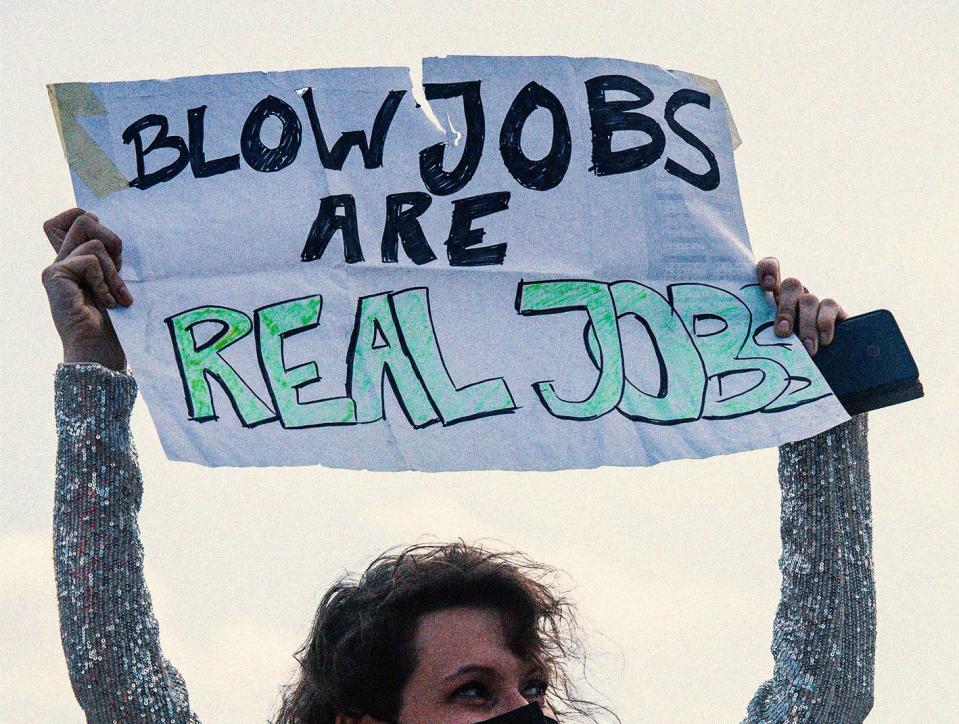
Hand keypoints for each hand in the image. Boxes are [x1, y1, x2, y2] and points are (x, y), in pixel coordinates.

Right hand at [41, 208, 132, 370]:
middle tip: (121, 270)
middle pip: (83, 218)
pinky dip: (105, 280)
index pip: (73, 217)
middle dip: (113, 241)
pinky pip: (90, 259)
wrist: (100, 351)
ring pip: (95, 242)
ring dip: (114, 272)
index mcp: (75, 261)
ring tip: (116, 297)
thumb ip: (110, 259)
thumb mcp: (117, 282)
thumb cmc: (115, 322)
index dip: (93, 220)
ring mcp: (55, 268)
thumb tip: (108, 230)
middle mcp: (62, 261)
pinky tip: (106, 302)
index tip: (113, 249)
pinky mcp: (54, 275)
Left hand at [756, 257, 846, 356]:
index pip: (768, 267)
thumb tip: (748, 342)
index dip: (768, 270)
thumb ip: (760, 333)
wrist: (811, 361)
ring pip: (809, 299)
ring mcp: (811, 299)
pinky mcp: (831, 308)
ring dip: (807, 325)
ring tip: (807, 348)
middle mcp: (791, 294)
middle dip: (786, 310)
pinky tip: (824, 341)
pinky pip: (829, 305)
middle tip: (782, 333)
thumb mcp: (765, 341)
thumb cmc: (778, 350)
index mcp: (770, 296)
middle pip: (791, 285)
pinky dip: (825, 323)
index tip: (768, 286)